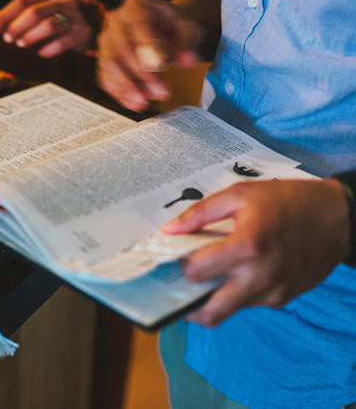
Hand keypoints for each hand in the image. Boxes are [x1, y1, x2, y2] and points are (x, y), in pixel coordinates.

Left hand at [0, 0, 92, 57]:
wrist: (91, 25)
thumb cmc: (58, 18)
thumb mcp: (40, 11)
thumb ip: (18, 18)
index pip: (21, 2)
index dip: (2, 17)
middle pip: (34, 12)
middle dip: (16, 27)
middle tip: (8, 38)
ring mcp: (75, 16)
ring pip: (48, 25)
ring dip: (31, 37)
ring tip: (22, 43)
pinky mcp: (82, 32)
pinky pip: (62, 42)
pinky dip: (47, 50)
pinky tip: (40, 52)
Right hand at [96, 0, 201, 111]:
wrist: (163, 32)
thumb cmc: (174, 28)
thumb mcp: (188, 29)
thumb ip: (188, 42)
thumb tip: (189, 62)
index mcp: (135, 6)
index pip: (139, 24)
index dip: (148, 45)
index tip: (161, 65)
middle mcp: (115, 21)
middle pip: (121, 48)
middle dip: (141, 73)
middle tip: (161, 91)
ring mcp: (106, 42)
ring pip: (109, 65)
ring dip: (127, 86)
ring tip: (145, 103)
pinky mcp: (104, 61)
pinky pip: (105, 78)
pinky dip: (119, 93)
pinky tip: (135, 104)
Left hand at [162, 179, 350, 326]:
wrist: (337, 217)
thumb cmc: (288, 201)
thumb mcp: (240, 194)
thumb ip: (200, 213)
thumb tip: (169, 230)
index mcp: (247, 246)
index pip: (196, 272)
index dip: (180, 264)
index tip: (177, 255)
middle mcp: (260, 276)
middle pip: (209, 312)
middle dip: (187, 301)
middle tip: (181, 283)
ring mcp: (272, 292)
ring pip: (228, 311)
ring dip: (210, 299)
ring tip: (205, 276)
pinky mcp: (282, 299)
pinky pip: (247, 304)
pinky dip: (233, 294)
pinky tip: (234, 272)